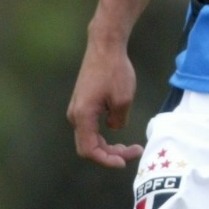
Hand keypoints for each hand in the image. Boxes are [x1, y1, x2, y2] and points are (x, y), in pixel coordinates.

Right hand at [67, 36, 143, 167]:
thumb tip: (113, 128)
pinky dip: (103, 133)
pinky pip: (90, 126)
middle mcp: (75, 115)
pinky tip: (118, 129)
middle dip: (110, 154)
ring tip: (129, 146)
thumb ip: (118, 120)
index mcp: (83, 116)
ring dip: (107, 145)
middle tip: (133, 152)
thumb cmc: (115, 70)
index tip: (124, 161)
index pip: (90, 150)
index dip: (107, 160)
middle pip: (89, 147)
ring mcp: (77, 109)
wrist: (105, 46)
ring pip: (89, 137)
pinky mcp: (82, 103)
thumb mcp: (123, 99)